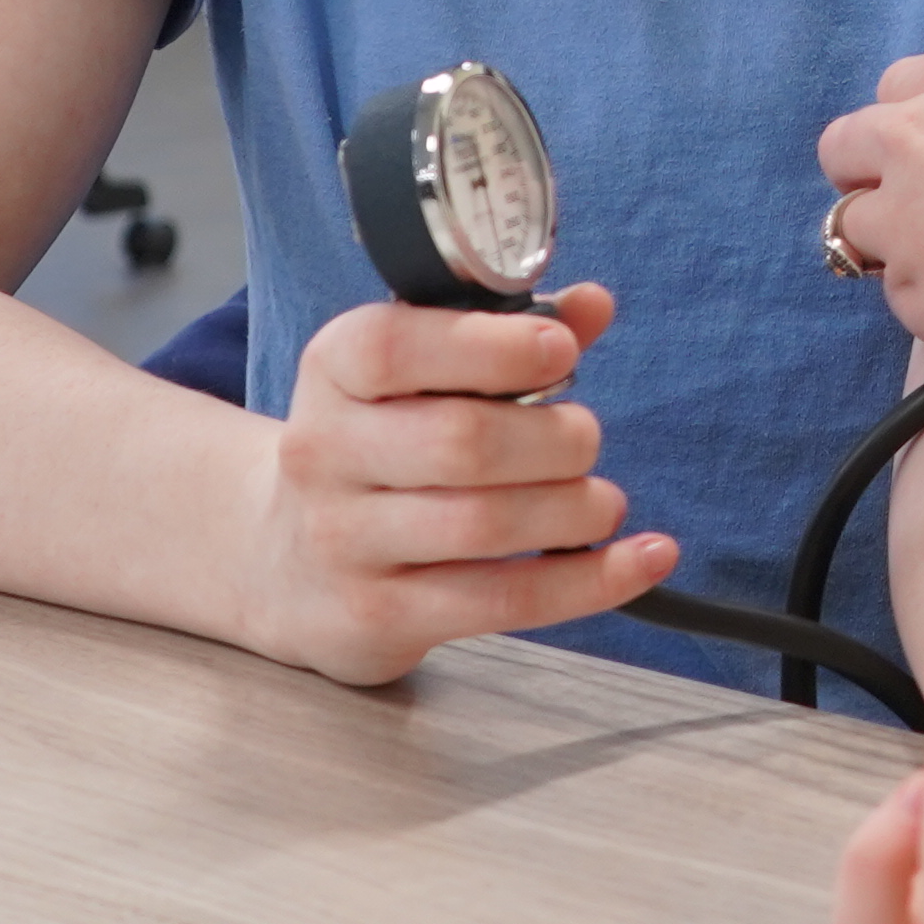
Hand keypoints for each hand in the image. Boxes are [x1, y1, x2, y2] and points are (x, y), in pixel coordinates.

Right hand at [236, 282, 676, 685]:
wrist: (281, 564)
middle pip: (462, 441)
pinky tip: (643, 559)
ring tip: (600, 501)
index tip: (561, 350)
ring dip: (573, 508)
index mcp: (333, 371)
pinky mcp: (378, 616)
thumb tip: (592, 306)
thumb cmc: (376, 449)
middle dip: (555, 437)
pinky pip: (503, 601)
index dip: (493, 346)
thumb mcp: (413, 377)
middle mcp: (324, 454)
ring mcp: (345, 542)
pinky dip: (591, 580)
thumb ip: (502, 337)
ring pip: (483, 524)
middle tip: (585, 437)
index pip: (397, 348)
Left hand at [818, 35, 923, 385]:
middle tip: (904, 211)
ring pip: (851, 221)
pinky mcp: (907, 281)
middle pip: (845, 141)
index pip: (899, 86)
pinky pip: (900, 292)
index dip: (910, 127)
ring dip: (890, 244)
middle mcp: (922, 128)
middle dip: (861, 174)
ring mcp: (904, 206)